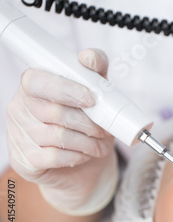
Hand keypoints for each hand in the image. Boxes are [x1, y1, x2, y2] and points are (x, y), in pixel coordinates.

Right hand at [6, 49, 118, 214]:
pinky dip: (78, 156)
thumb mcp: (95, 92)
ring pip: (59, 136)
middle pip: (55, 112)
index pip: (36, 81)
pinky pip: (56, 157)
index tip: (92, 99)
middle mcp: (19, 109)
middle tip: (104, 129)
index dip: (65, 89)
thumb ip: (95, 71)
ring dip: (88, 141)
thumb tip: (88, 57)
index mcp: (32, 86)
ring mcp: (18, 136)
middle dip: (88, 122)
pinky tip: (85, 154)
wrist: (83, 164)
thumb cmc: (86, 121)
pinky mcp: (25, 161)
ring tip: (100, 143)